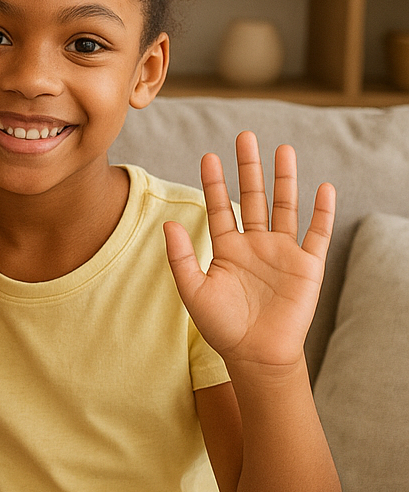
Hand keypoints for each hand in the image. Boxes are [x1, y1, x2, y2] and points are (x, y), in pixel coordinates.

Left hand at [164, 131, 334, 373]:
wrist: (255, 355)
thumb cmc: (221, 327)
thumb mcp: (193, 290)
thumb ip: (181, 256)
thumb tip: (168, 223)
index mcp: (227, 249)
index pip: (220, 207)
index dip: (213, 182)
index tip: (208, 156)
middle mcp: (255, 245)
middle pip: (253, 197)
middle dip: (250, 168)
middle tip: (246, 136)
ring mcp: (283, 253)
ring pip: (285, 207)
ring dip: (285, 179)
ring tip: (284, 150)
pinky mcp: (308, 266)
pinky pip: (317, 234)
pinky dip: (322, 212)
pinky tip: (323, 188)